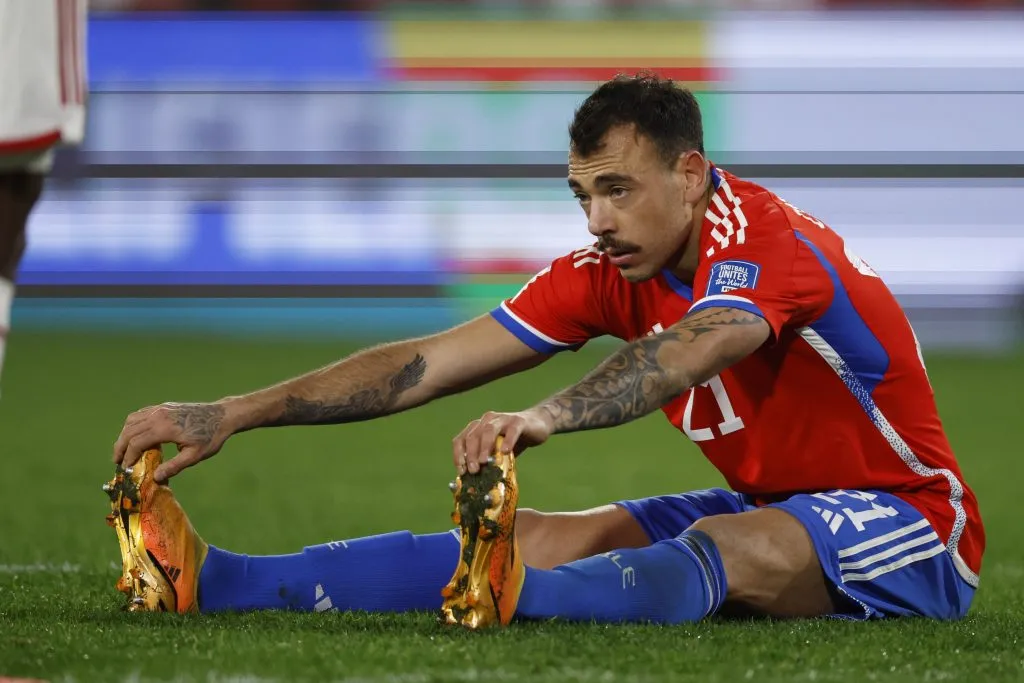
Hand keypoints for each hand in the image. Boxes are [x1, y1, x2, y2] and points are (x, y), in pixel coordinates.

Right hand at [113, 402, 232, 482]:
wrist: (222, 416)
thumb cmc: (210, 437)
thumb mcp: (195, 456)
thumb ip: (174, 467)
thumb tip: (155, 478)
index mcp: (165, 428)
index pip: (136, 442)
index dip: (128, 456)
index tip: (126, 469)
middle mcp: (159, 416)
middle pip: (129, 431)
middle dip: (120, 447)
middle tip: (117, 461)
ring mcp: (160, 409)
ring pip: (132, 420)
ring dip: (124, 435)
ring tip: (123, 450)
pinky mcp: (164, 406)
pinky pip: (141, 414)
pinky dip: (133, 425)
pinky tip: (135, 435)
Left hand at [451, 409, 553, 474]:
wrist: (537, 425)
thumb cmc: (513, 441)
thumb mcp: (497, 452)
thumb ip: (486, 461)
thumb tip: (473, 483)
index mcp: (477, 427)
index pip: (461, 439)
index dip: (458, 455)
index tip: (461, 472)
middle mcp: (487, 420)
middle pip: (473, 435)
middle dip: (470, 454)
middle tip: (473, 470)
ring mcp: (503, 419)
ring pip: (488, 430)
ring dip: (484, 446)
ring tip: (484, 461)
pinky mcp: (518, 421)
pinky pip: (511, 430)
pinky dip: (507, 441)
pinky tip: (505, 452)